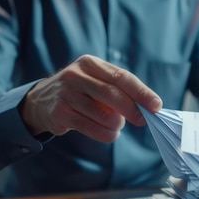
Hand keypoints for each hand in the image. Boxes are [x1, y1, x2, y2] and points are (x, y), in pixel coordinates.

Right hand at [20, 55, 162, 142]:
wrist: (41, 101)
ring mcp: (67, 94)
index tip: (156, 105)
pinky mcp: (61, 113)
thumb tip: (147, 107)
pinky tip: (110, 134)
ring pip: (104, 115)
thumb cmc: (79, 92)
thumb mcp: (95, 81)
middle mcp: (76, 76)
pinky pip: (91, 128)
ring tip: (117, 126)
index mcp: (90, 64)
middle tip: (143, 120)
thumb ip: (118, 90)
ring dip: (117, 125)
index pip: (121, 77)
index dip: (141, 92)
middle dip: (132, 109)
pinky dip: (106, 134)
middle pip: (112, 94)